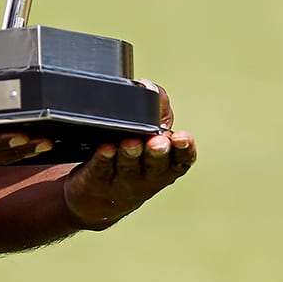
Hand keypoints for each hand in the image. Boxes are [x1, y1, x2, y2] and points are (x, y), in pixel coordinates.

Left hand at [62, 79, 194, 229]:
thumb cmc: (133, 158)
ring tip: (130, 143)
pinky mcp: (98, 182)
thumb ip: (156, 110)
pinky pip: (102, 170)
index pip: (182, 158)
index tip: (182, 138)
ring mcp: (124, 181)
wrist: (99, 195)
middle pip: (156, 165)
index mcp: (167, 164)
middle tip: (158, 142)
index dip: (184, 149)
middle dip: (157, 153)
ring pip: (128, 168)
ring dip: (130, 155)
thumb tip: (149, 86)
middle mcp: (149, 175)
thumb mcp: (151, 135)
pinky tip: (105, 148)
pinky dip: (104, 159)